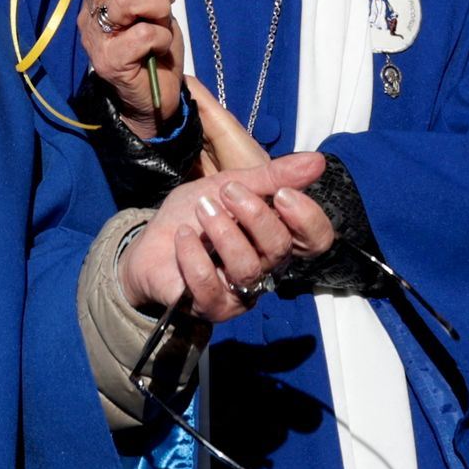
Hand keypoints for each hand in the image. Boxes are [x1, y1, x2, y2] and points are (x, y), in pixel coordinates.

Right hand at [81, 0, 183, 137]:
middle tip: (167, 0)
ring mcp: (95, 38)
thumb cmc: (153, 51)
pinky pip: (142, 33)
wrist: (153, 100)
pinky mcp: (109, 61)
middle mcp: (89, 13)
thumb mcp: (153, 7)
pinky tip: (159, 49)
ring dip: (158, 7)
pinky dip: (161, 37)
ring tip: (163, 23)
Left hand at [120, 151, 334, 326]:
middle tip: (227, 191)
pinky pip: (209, 284)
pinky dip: (194, 255)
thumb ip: (271, 177)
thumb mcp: (230, 185)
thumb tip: (318, 161)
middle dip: (254, 214)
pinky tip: (183, 236)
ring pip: (247, 267)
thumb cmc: (196, 214)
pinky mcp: (212, 306)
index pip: (316, 240)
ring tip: (202, 208)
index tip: (282, 193)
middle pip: (279, 248)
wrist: (150, 242)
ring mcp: (241, 291)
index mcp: (277, 236)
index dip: (307, 218)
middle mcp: (266, 268)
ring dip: (222, 232)